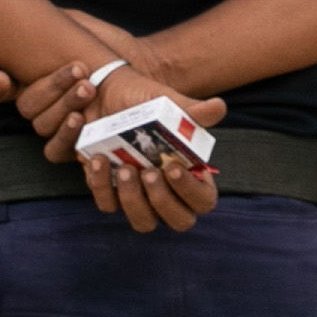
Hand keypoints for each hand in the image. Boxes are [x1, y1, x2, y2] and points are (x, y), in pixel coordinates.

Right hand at [0, 10, 166, 152]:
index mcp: (34, 79)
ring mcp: (59, 126)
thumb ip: (52, 22)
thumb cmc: (113, 47)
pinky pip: (55, 151)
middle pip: (25, 105)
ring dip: (62, 105)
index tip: (3, 79)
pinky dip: (65, 135)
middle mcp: (43, 105)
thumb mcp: (81, 26)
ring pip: (40, 125)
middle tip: (79, 70)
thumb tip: (26, 14)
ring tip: (89, 88)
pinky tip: (81, 119)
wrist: (148, 69)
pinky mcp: (77, 146)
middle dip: (49, 87)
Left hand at [76, 81, 227, 232]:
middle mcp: (169, 192)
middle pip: (179, 221)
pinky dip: (102, 186)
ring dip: (133, 200)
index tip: (173, 168)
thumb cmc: (147, 102)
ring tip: (124, 169)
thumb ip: (192, 111)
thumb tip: (218, 107)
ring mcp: (140, 197)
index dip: (191, 192)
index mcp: (192, 174)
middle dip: (163, 201)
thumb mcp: (168, 103)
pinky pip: (108, 204)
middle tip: (150, 172)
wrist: (110, 95)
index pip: (203, 200)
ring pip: (143, 222)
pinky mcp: (111, 194)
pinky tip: (99, 160)